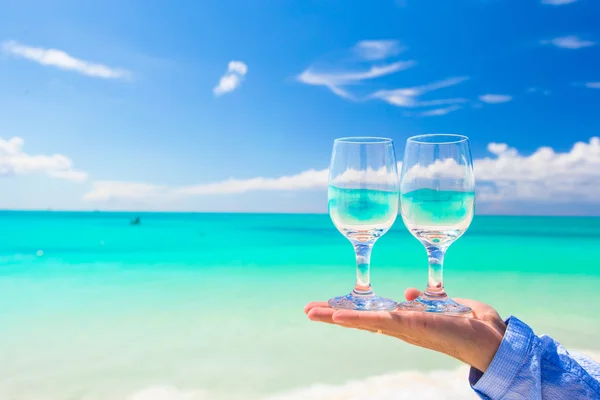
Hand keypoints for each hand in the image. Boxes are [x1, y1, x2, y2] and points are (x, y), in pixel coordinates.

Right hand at [304, 288, 506, 371]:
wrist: (495, 341)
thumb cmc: (474, 325)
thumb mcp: (445, 306)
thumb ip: (426, 300)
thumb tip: (408, 292)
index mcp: (407, 321)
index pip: (372, 315)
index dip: (349, 311)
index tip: (328, 307)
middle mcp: (401, 327)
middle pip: (361, 319)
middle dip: (333, 315)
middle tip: (307, 310)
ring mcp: (404, 328)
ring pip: (364, 321)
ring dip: (336, 317)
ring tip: (312, 312)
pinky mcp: (412, 327)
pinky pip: (380, 321)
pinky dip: (356, 319)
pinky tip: (337, 317)